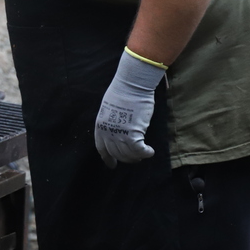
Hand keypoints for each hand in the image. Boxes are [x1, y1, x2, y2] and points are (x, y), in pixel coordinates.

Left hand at [94, 49, 165, 168]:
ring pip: (128, 154)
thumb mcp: (109, 109)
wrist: (131, 84)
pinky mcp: (133, 134)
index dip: (108, 158)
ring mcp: (119, 134)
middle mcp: (108, 132)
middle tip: (135, 157)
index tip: (112, 165)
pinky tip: (150, 151)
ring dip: (137, 156)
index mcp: (100, 126)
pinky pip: (139, 150)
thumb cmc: (122, 92)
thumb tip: (119, 133)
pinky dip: (146, 153)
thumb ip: (111, 123)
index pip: (102, 148)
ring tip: (144, 153)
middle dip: (126, 158)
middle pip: (117, 153)